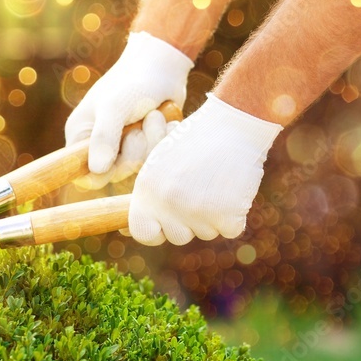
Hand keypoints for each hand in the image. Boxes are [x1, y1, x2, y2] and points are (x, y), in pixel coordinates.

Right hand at [65, 32, 193, 187]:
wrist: (163, 64)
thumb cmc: (132, 81)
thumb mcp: (114, 107)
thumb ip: (104, 138)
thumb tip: (97, 170)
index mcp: (81, 135)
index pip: (83, 174)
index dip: (99, 173)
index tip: (117, 158)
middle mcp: (100, 144)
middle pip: (115, 172)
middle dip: (135, 148)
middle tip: (141, 123)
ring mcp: (124, 144)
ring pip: (138, 164)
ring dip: (152, 139)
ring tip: (154, 115)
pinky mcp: (145, 143)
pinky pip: (155, 156)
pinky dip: (165, 138)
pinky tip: (166, 119)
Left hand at [129, 93, 282, 245]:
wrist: (233, 124)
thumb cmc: (196, 141)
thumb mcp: (160, 163)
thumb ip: (148, 197)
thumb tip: (124, 230)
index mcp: (147, 190)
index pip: (142, 232)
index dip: (156, 231)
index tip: (166, 222)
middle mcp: (168, 204)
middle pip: (178, 236)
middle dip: (189, 221)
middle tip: (200, 189)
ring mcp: (197, 212)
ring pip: (206, 232)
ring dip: (213, 215)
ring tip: (216, 181)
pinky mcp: (227, 216)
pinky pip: (230, 229)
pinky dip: (235, 214)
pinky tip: (234, 187)